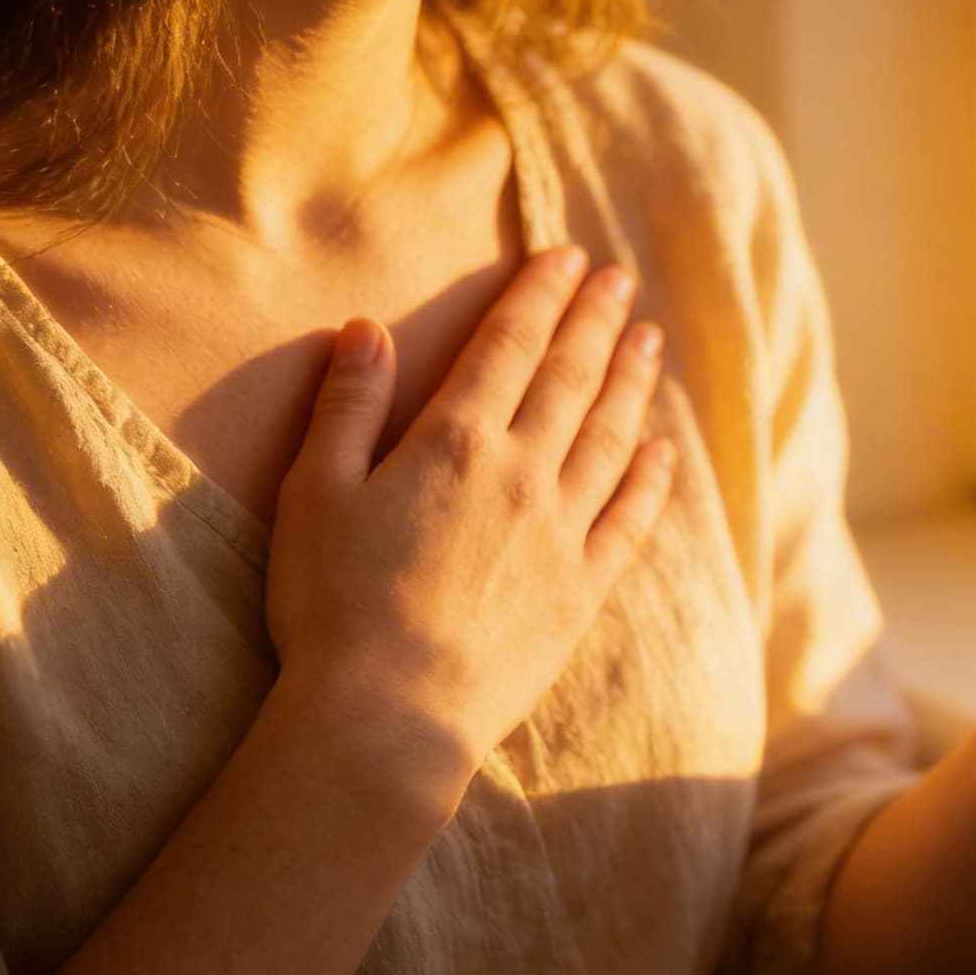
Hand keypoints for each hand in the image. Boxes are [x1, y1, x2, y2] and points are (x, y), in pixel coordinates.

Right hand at [263, 243, 677, 790]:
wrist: (388, 716)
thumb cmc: (332, 606)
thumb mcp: (314, 494)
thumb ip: (347, 406)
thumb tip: (365, 328)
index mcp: (456, 443)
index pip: (511, 346)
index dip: (540, 296)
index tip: (566, 258)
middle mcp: (523, 474)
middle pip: (572, 378)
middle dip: (596, 321)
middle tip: (619, 279)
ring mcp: (562, 532)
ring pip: (611, 437)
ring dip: (632, 382)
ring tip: (648, 340)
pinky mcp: (582, 589)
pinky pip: (630, 519)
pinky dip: (650, 478)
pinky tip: (662, 451)